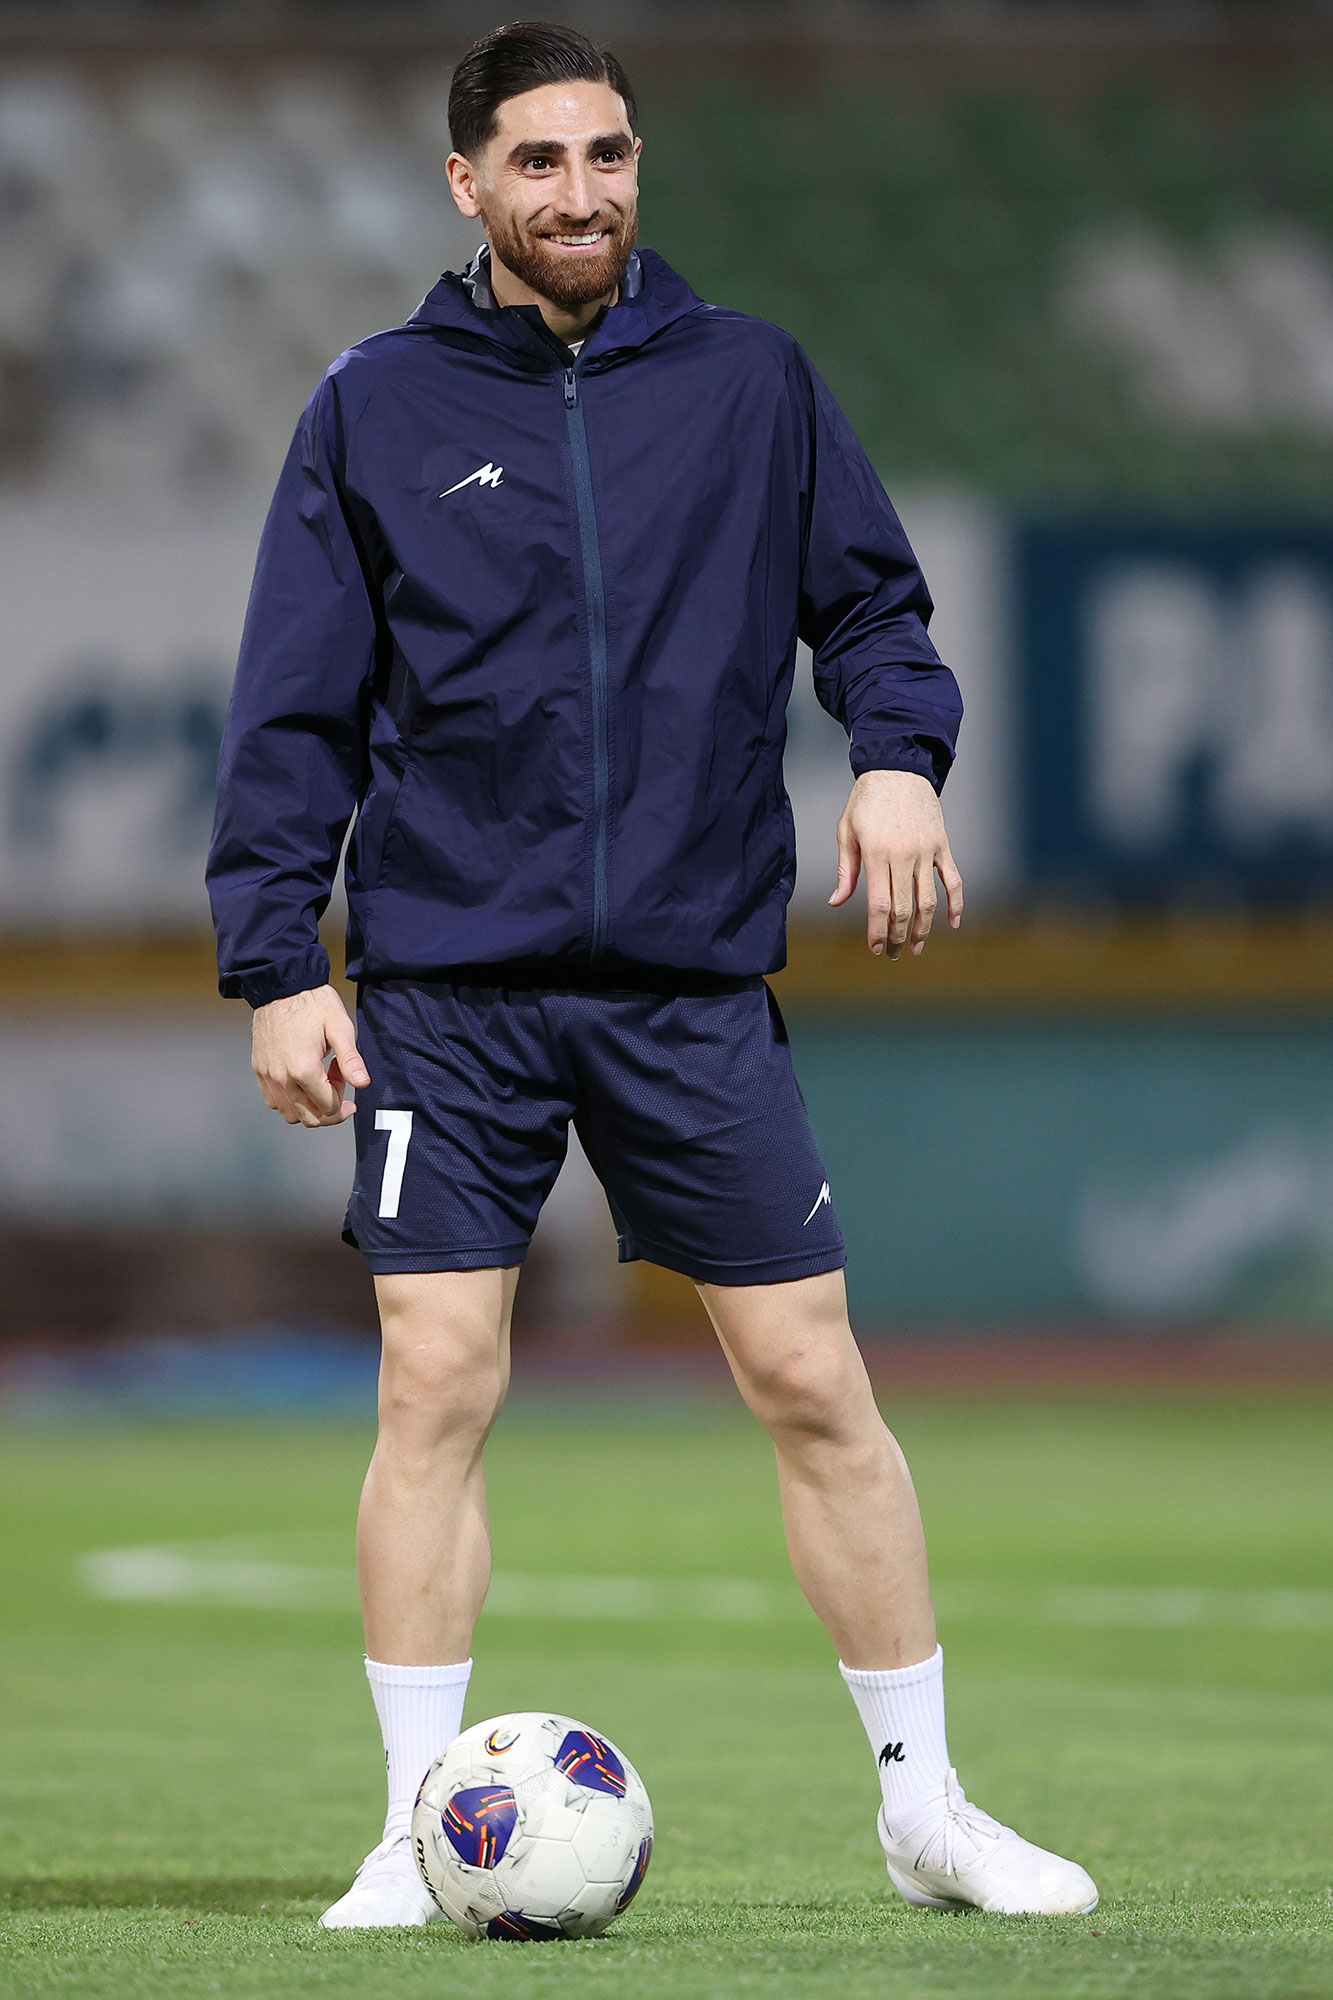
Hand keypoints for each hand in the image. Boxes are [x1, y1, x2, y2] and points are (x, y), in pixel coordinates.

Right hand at [251, 984, 368, 1127]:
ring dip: (309, 1106)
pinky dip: (289, 1101)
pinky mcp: (259, 1069)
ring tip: (317, 1081)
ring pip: (290, 1114)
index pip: (328, 1108)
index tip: (345, 1077)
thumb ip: (351, 1060)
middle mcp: (282, 1078)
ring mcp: (267, 1075)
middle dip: (329, 1108)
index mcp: (304, 1070)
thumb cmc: (312, 1003)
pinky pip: (273, 1101)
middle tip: (336, 1083)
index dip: (343, 1098)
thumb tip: (362, 1083)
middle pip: (309, 1118)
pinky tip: (300, 1081)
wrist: (281, 985)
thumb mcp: (340, 1027)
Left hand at [829, 770, 963, 959]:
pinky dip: (956, 904)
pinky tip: (953, 924)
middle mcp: (904, 854)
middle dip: (899, 936)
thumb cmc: (866, 800)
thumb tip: (837, 902)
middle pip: (904, 907)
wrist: (897, 766)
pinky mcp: (942, 844)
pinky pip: (954, 879)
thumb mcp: (847, 831)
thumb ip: (845, 870)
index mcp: (876, 853)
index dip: (877, 930)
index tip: (875, 948)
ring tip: (916, 946)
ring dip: (924, 928)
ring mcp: (926, 850)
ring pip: (929, 899)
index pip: (879, 903)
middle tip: (894, 953)